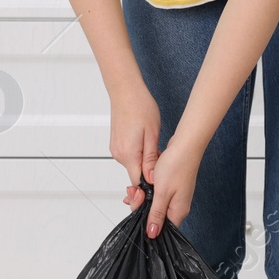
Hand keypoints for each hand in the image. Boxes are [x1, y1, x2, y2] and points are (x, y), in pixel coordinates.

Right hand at [108, 83, 160, 209]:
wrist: (125, 91)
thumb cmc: (140, 107)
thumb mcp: (152, 134)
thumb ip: (151, 160)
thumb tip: (153, 179)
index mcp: (128, 155)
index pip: (138, 184)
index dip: (150, 187)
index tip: (161, 186)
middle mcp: (119, 155)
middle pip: (136, 176)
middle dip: (150, 173)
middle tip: (163, 159)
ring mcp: (116, 150)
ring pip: (134, 166)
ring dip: (145, 162)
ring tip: (155, 146)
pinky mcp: (116, 145)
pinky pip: (129, 157)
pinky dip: (139, 154)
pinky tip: (146, 142)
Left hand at [145, 137, 202, 237]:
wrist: (186, 144)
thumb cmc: (177, 164)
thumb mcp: (162, 192)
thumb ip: (156, 214)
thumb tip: (152, 233)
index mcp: (178, 211)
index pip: (159, 228)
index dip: (145, 222)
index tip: (137, 208)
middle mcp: (178, 206)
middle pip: (155, 216)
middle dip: (141, 206)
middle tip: (136, 193)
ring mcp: (176, 196)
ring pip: (154, 204)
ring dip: (144, 196)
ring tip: (137, 186)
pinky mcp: (173, 187)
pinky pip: (157, 194)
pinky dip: (149, 189)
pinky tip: (144, 182)